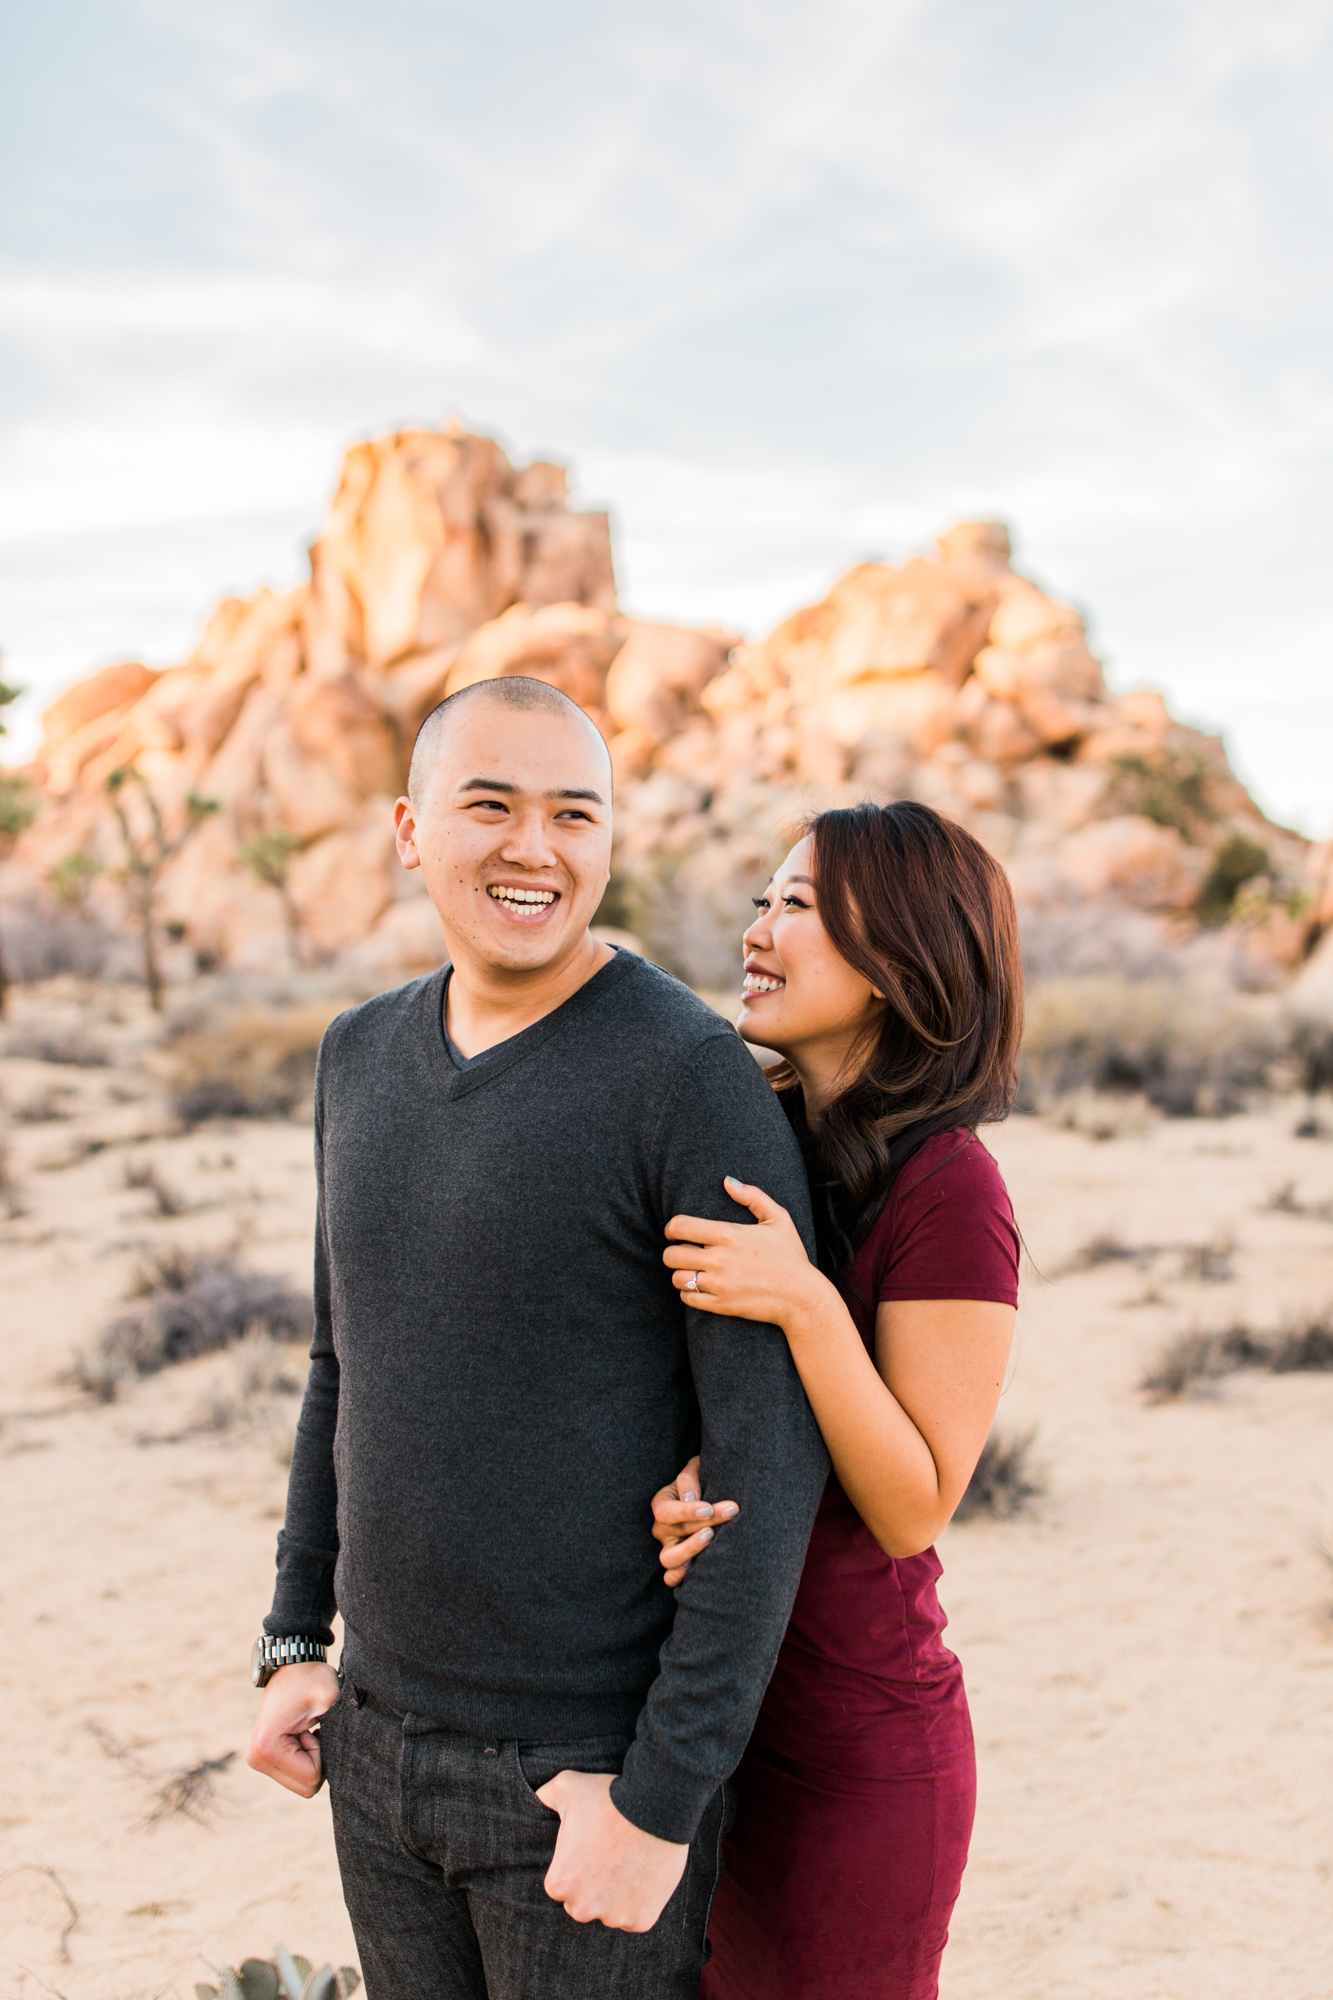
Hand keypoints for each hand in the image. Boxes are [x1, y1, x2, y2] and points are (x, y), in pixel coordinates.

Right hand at [246, 1661, 340, 1797]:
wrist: (292, 1664)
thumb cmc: (312, 1679)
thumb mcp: (330, 1701)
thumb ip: (340, 1732)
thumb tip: (354, 1761)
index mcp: (267, 1749)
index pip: (311, 1778)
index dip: (322, 1752)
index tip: (314, 1726)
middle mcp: (257, 1759)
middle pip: (305, 1787)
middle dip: (318, 1759)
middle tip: (312, 1729)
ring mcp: (258, 1760)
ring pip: (302, 1783)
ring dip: (313, 1758)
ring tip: (307, 1729)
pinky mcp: (264, 1759)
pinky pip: (296, 1774)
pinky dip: (306, 1757)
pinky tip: (303, 1733)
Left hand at [537, 1770, 687, 1931]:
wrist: (657, 1807)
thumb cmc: (609, 1796)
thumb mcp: (566, 1785)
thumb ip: (544, 1796)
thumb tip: (535, 1800)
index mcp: (559, 1884)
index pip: (562, 1884)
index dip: (576, 1865)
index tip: (590, 1847)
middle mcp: (582, 1908)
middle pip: (583, 1903)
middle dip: (592, 1886)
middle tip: (609, 1855)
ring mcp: (614, 1917)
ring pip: (610, 1911)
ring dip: (617, 1895)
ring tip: (629, 1861)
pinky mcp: (641, 1920)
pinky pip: (636, 1917)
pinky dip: (640, 1902)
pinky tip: (643, 1875)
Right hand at [650, 1454, 738, 1585]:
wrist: (713, 1495)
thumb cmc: (704, 1479)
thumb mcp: (696, 1469)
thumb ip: (690, 1478)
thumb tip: (692, 1498)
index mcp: (662, 1503)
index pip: (665, 1511)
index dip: (686, 1512)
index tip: (709, 1509)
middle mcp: (661, 1528)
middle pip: (676, 1532)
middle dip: (705, 1523)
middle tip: (731, 1512)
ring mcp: (669, 1548)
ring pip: (669, 1559)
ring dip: (691, 1550)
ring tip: (712, 1537)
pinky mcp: (679, 1565)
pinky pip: (672, 1578)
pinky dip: (681, 1576)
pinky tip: (701, 1566)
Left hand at [664, 1176, 820, 1327]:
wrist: (802, 1297)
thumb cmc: (791, 1256)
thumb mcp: (779, 1219)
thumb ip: (753, 1196)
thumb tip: (727, 1181)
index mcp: (729, 1234)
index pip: (680, 1227)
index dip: (671, 1228)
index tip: (675, 1232)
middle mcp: (720, 1259)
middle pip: (671, 1255)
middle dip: (673, 1253)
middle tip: (684, 1254)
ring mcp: (719, 1284)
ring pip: (677, 1278)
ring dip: (681, 1274)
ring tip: (692, 1271)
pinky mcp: (721, 1305)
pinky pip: (688, 1299)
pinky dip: (689, 1293)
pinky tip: (701, 1287)